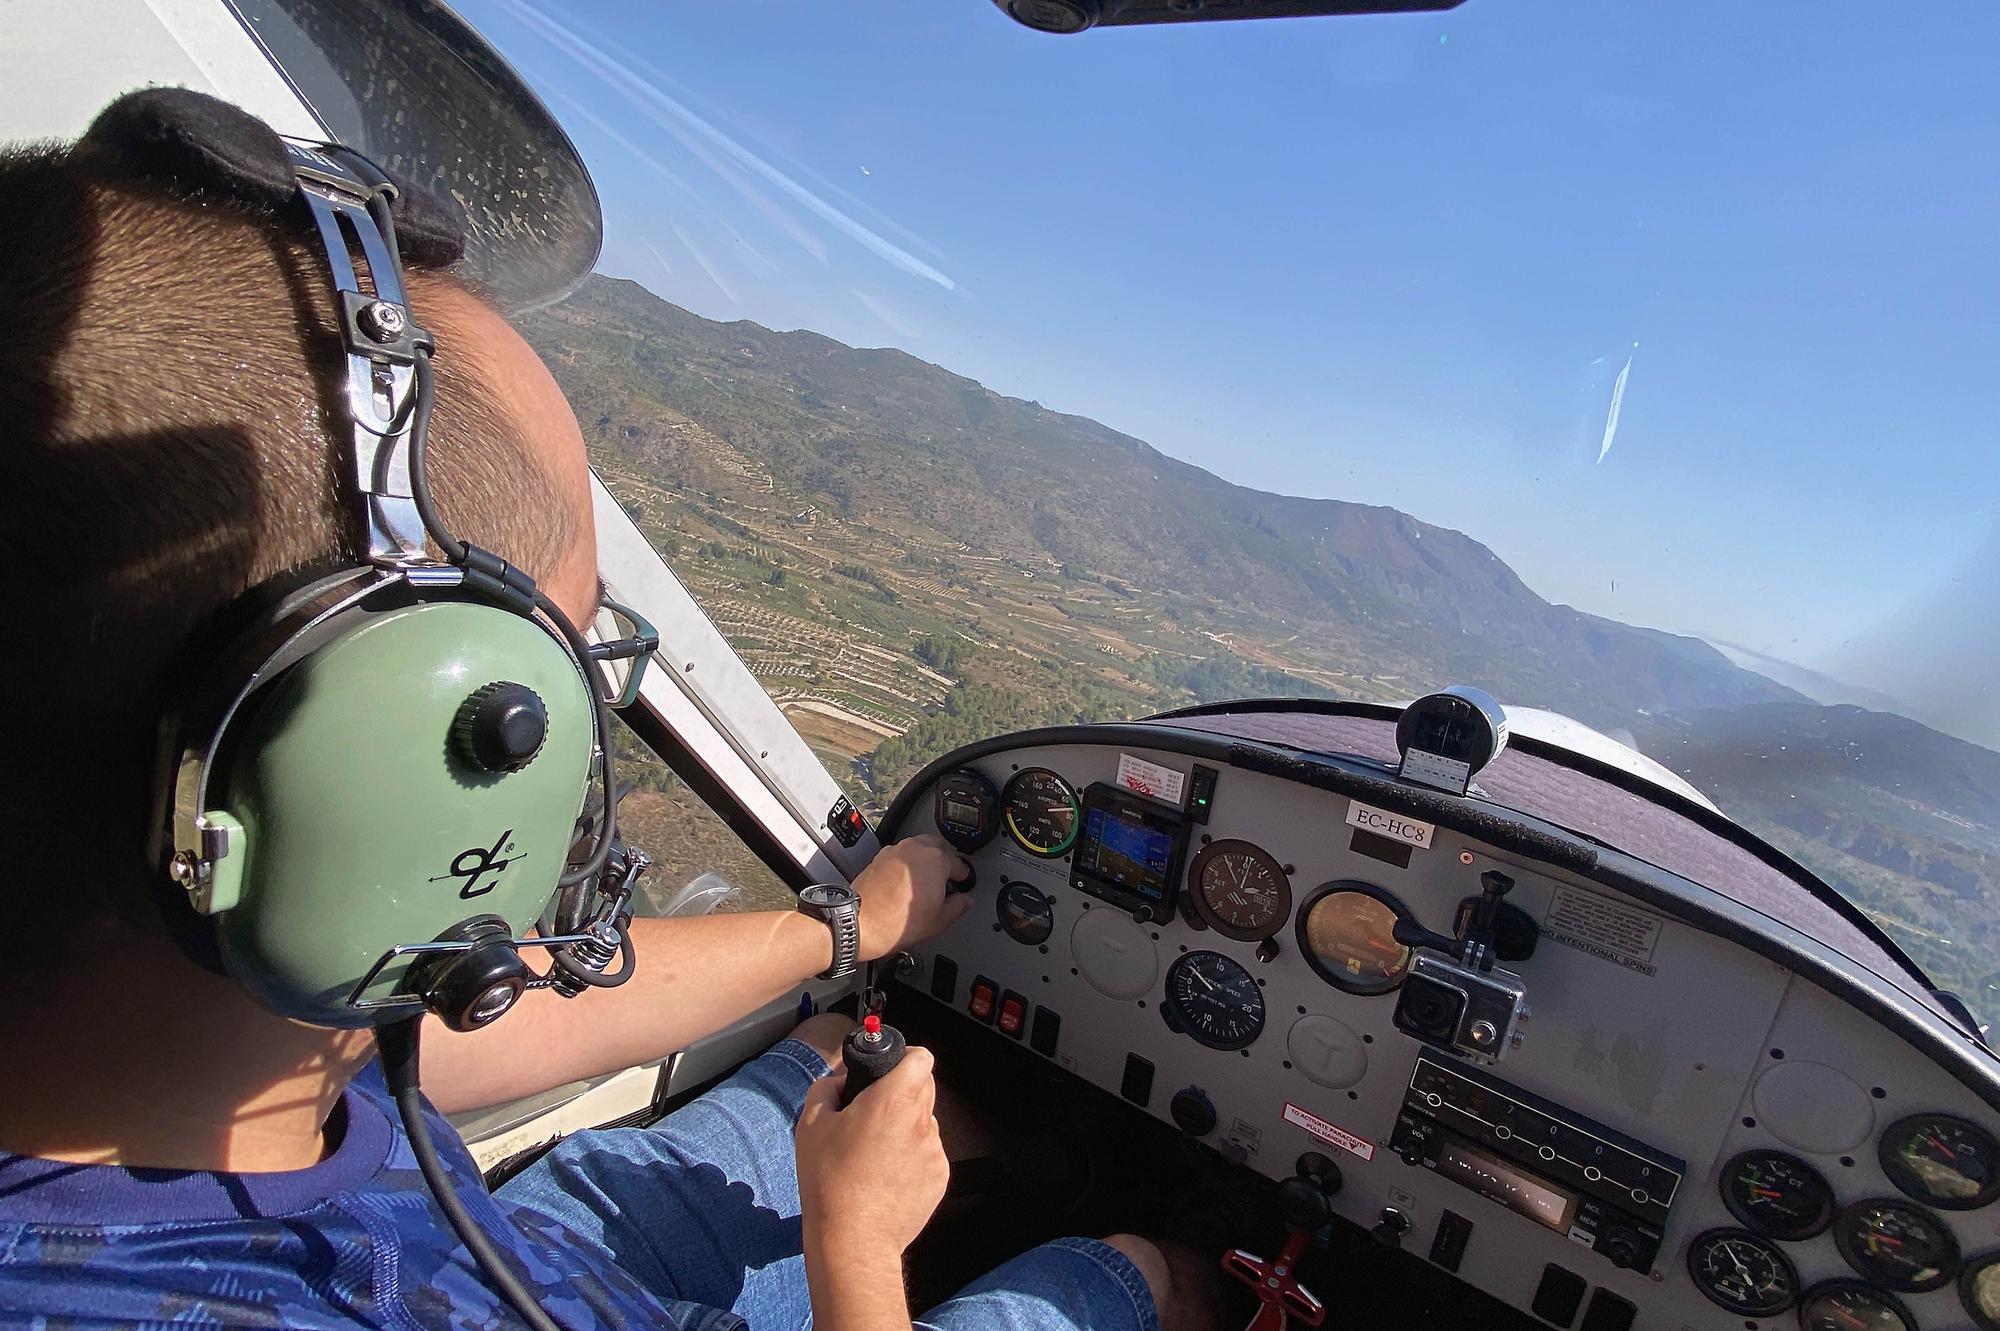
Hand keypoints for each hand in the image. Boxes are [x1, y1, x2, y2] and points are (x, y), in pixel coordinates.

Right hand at [796, 1046, 948, 1257]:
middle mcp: (921, 1121)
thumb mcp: (810, 1124)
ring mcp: (934, 1151)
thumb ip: (827, 1088)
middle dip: (902, 1093)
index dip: (906, 1058)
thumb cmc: (829, 1181)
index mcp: (892, 1100)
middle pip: (925, 1088)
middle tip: (874, 1113)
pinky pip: (928, 1155)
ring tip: (876, 1155)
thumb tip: (841, 1082)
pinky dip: (912, 1159)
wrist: (852, 1238)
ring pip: (925, 1124)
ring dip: (907, 1129)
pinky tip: (886, 1178)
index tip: (891, 1069)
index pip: (920, 1058)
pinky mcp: (940, 1178)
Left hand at [853, 834, 971, 961]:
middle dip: (945, 860)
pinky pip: (900, 854)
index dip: (964, 877)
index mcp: (936, 859)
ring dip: (925, 858)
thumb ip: (958, 906)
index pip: (959, 864)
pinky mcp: (879, 857)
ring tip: (926, 879)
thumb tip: (963, 901)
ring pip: (918, 846)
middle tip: (947, 878)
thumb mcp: (939, 921)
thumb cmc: (894, 922)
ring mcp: (896, 851)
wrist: (860, 923)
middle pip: (939, 846)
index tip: (962, 884)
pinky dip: (907, 862)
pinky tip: (906, 881)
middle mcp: (916, 849)